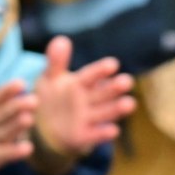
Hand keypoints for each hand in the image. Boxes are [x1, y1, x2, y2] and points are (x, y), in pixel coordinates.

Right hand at [0, 53, 37, 173]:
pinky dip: (13, 152)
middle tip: (35, 100)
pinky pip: (1, 155)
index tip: (20, 83)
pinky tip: (27, 148)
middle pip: (0, 115)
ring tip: (30, 119)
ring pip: (2, 134)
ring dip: (16, 128)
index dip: (7, 91)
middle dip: (16, 107)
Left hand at [33, 37, 135, 156]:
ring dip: (116, 108)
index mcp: (80, 83)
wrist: (45, 128)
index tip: (113, 64)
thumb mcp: (50, 79)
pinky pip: (95, 135)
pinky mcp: (85, 136)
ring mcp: (88, 118)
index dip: (100, 70)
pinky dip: (103, 133)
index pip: (91, 75)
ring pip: (104, 112)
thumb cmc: (51, 98)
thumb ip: (56, 62)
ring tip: (130, 103)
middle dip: (114, 88)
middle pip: (103, 93)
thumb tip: (61, 39)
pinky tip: (113, 131)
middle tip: (127, 81)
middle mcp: (88, 100)